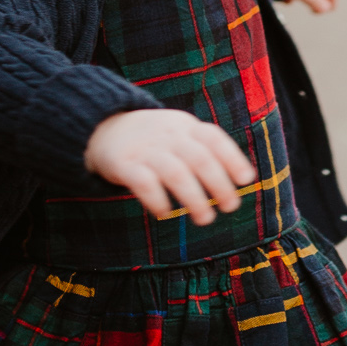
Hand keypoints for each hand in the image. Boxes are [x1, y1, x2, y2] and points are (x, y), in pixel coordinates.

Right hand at [84, 109, 254, 224]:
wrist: (100, 127)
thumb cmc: (151, 139)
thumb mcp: (178, 133)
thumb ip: (203, 150)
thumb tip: (239, 181)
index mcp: (185, 126)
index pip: (213, 138)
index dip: (232, 158)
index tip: (246, 180)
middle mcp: (168, 135)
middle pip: (199, 158)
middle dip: (219, 184)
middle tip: (230, 207)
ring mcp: (145, 149)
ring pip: (176, 173)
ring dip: (194, 198)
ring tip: (205, 219)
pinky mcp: (123, 164)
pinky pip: (143, 182)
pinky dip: (157, 200)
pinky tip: (165, 213)